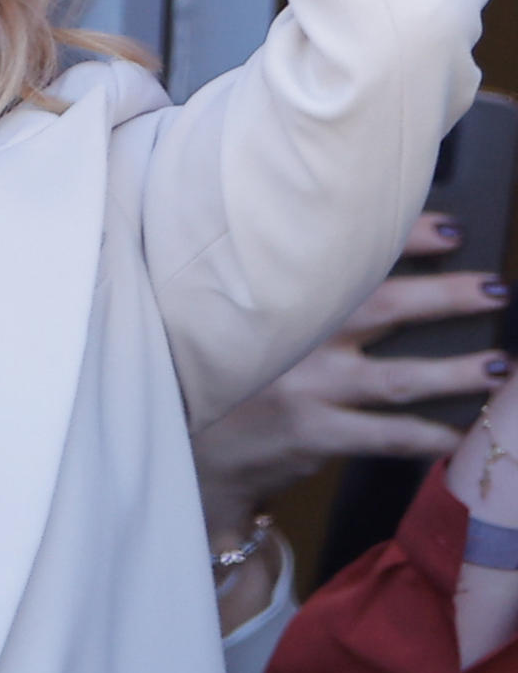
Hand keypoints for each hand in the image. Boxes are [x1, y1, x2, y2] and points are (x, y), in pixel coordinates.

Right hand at [194, 213, 509, 540]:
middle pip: (386, 308)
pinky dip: (427, 435)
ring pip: (398, 377)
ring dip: (455, 371)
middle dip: (448, 296)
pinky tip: (459, 432)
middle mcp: (296, 335)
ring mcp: (306, 387)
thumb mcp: (245, 317)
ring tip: (499, 366)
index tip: (453, 230)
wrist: (187, 442)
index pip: (349, 256)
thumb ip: (296, 293)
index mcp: (281, 295)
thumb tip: (372, 264)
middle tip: (497, 289)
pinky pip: (386, 436)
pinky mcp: (312, 434)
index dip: (405, 238)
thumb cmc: (228, 368)